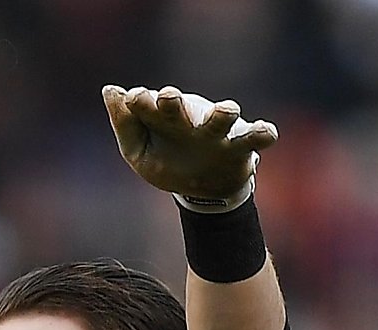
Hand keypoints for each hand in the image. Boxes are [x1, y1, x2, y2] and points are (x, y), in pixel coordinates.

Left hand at [101, 85, 277, 208]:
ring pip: (222, 117)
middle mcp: (189, 121)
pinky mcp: (239, 148)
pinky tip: (266, 133)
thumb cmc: (167, 160)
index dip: (141, 101)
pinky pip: (255, 137)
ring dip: (223, 113)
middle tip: (168, 98)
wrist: (201, 191)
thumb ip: (125, 123)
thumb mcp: (139, 150)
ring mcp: (216, 134)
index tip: (134, 98)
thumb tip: (110, 90)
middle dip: (174, 102)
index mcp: (161, 120)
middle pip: (181, 106)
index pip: (147, 105)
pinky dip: (262, 133)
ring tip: (225, 111)